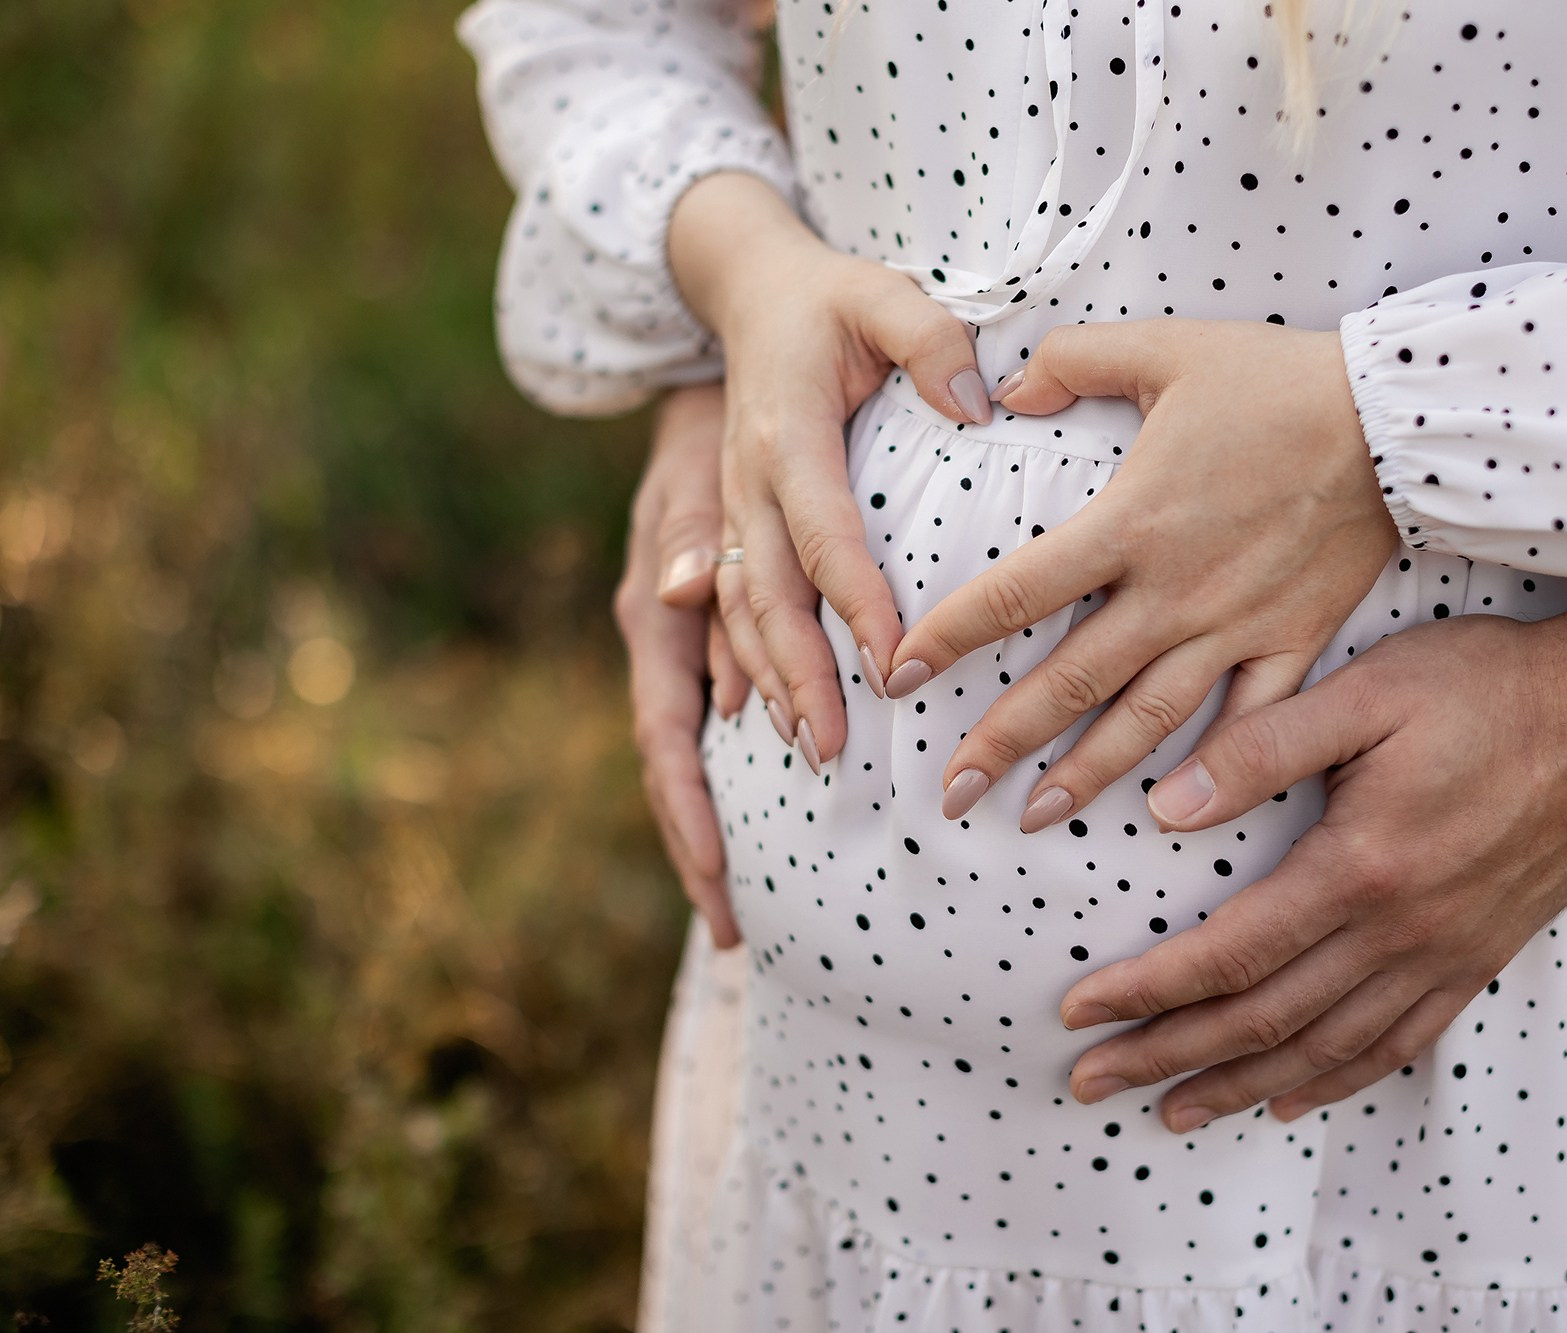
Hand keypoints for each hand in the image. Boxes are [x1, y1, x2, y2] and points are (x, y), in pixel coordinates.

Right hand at [614, 385, 747, 948]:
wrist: (728, 375)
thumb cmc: (722, 421)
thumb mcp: (699, 465)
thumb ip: (690, 527)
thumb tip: (680, 591)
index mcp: (655, 608)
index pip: (666, 734)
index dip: (690, 810)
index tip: (720, 880)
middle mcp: (664, 635)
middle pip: (674, 764)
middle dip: (698, 847)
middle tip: (732, 932)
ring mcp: (688, 636)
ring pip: (697, 750)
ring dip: (720, 822)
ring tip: (747, 907)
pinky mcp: (717, 628)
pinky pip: (724, 715)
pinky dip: (742, 770)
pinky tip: (776, 817)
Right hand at [668, 172, 992, 769]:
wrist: (749, 288)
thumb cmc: (833, 298)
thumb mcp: (884, 294)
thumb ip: (932, 340)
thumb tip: (978, 406)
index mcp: (787, 434)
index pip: (823, 532)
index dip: (855, 602)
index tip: (894, 664)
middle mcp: (749, 482)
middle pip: (767, 593)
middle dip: (798, 674)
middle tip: (835, 745)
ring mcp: (732, 506)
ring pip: (740, 611)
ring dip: (771, 684)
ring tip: (812, 749)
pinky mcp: (733, 523)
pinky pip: (732, 605)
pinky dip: (751, 664)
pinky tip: (780, 716)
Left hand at [882, 319, 1397, 829]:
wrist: (1399, 420)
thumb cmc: (1279, 381)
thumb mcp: (1165, 346)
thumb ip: (1072, 361)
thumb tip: (1005, 389)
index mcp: (1130, 523)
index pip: (1015, 592)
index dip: (948, 636)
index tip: (898, 676)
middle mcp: (1173, 592)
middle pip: (1069, 682)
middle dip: (1001, 741)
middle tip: (950, 792)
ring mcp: (1235, 629)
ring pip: (1145, 721)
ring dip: (1085, 775)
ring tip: (1033, 818)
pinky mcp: (1293, 645)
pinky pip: (1246, 726)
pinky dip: (1212, 775)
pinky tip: (1173, 816)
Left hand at [1058, 597, 1566, 1128]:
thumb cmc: (1489, 687)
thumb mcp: (1367, 692)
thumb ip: (1262, 746)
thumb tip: (1167, 807)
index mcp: (1360, 867)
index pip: (1231, 954)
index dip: (1148, 990)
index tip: (1080, 1012)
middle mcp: (1401, 931)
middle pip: (1264, 1019)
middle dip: (1169, 1056)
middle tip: (1092, 1082)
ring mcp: (1446, 954)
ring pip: (1325, 1047)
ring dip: (1241, 1085)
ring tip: (1172, 1113)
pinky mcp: (1480, 956)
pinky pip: (1400, 1042)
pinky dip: (1338, 1079)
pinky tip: (1291, 1098)